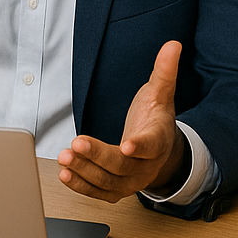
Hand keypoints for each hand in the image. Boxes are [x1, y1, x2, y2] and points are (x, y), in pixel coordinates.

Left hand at [57, 40, 187, 202]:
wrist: (158, 150)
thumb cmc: (156, 120)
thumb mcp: (161, 94)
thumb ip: (164, 71)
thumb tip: (173, 45)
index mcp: (158, 141)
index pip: (151, 145)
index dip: (139, 146)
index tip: (127, 145)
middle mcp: (146, 166)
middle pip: (123, 166)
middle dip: (98, 156)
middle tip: (76, 143)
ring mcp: (131, 181)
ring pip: (108, 182)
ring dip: (84, 171)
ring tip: (64, 158)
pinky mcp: (116, 189)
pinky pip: (98, 192)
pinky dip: (81, 186)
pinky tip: (65, 174)